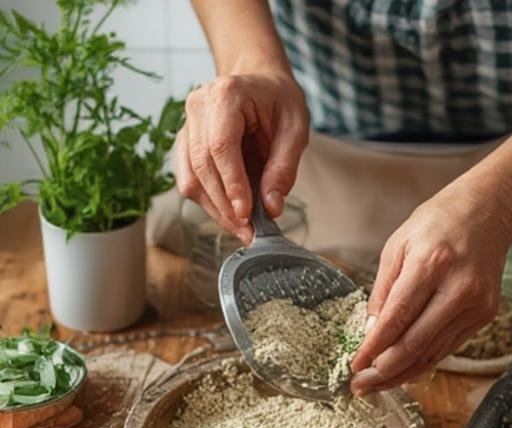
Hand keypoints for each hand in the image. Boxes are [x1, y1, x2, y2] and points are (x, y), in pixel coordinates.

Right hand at [175, 73, 309, 244]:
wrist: (260, 82)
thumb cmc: (279, 101)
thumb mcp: (295, 129)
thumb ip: (284, 168)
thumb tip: (271, 208)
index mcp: (226, 94)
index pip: (220, 146)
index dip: (232, 184)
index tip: (246, 214)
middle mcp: (198, 106)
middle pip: (201, 165)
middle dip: (224, 205)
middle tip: (249, 233)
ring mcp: (187, 125)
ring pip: (190, 178)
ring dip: (215, 210)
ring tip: (243, 230)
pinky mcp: (186, 144)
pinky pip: (189, 180)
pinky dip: (209, 203)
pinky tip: (231, 216)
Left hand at [349, 174, 511, 392]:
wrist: (487, 212)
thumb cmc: (438, 224)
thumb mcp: (399, 245)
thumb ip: (383, 291)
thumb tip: (370, 333)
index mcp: (431, 263)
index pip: (397, 318)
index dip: (373, 348)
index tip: (355, 365)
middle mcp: (458, 288)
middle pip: (415, 344)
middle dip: (384, 370)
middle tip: (361, 385)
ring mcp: (475, 305)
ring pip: (432, 353)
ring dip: (402, 373)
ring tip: (377, 384)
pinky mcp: (484, 315)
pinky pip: (447, 347)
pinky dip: (424, 362)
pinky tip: (403, 371)